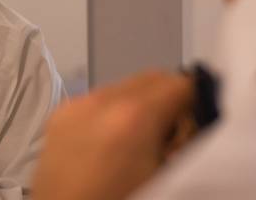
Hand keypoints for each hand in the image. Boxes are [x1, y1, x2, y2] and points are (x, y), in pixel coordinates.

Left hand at [32, 71, 193, 199]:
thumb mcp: (167, 177)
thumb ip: (187, 142)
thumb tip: (197, 121)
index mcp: (133, 117)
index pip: (180, 83)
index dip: (196, 104)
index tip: (198, 128)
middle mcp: (100, 100)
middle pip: (151, 79)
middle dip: (168, 102)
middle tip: (171, 142)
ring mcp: (75, 106)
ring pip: (124, 87)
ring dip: (139, 108)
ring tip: (138, 148)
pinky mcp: (58, 116)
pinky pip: (97, 101)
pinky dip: (112, 115)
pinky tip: (111, 147)